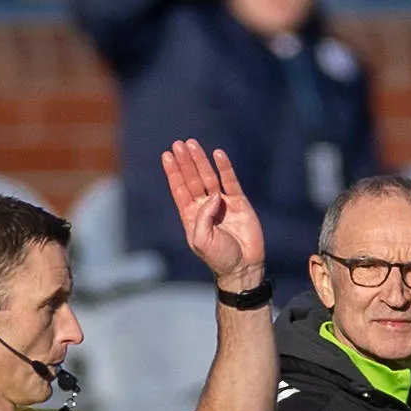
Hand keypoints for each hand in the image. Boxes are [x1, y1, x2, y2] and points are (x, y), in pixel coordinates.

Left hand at [163, 138, 265, 290]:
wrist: (243, 266)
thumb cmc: (219, 257)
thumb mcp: (202, 240)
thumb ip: (203, 217)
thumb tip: (214, 195)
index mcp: (191, 217)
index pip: (180, 189)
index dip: (174, 172)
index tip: (167, 156)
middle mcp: (204, 207)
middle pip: (192, 179)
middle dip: (185, 162)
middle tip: (179, 144)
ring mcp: (222, 203)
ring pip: (209, 177)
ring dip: (200, 161)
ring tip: (192, 144)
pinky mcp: (239, 202)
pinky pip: (230, 181)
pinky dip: (224, 168)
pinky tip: (218, 154)